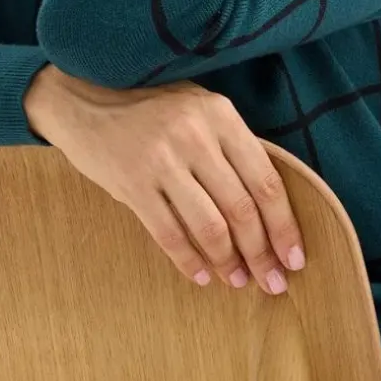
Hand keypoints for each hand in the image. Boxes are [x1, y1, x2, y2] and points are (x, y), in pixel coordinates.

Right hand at [23, 64, 305, 295]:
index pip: (266, 180)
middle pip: (242, 208)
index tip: (295, 258)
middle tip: (273, 282)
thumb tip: (268, 211)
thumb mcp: (198, 111)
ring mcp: (162, 159)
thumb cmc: (151, 108)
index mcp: (221, 115)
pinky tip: (201, 276)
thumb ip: (230, 148)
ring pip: (210, 226)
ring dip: (229, 262)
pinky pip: (168, 234)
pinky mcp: (132, 182)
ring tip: (238, 281)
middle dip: (262, 253)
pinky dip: (188, 261)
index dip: (284, 226)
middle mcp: (196, 135)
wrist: (84, 97)